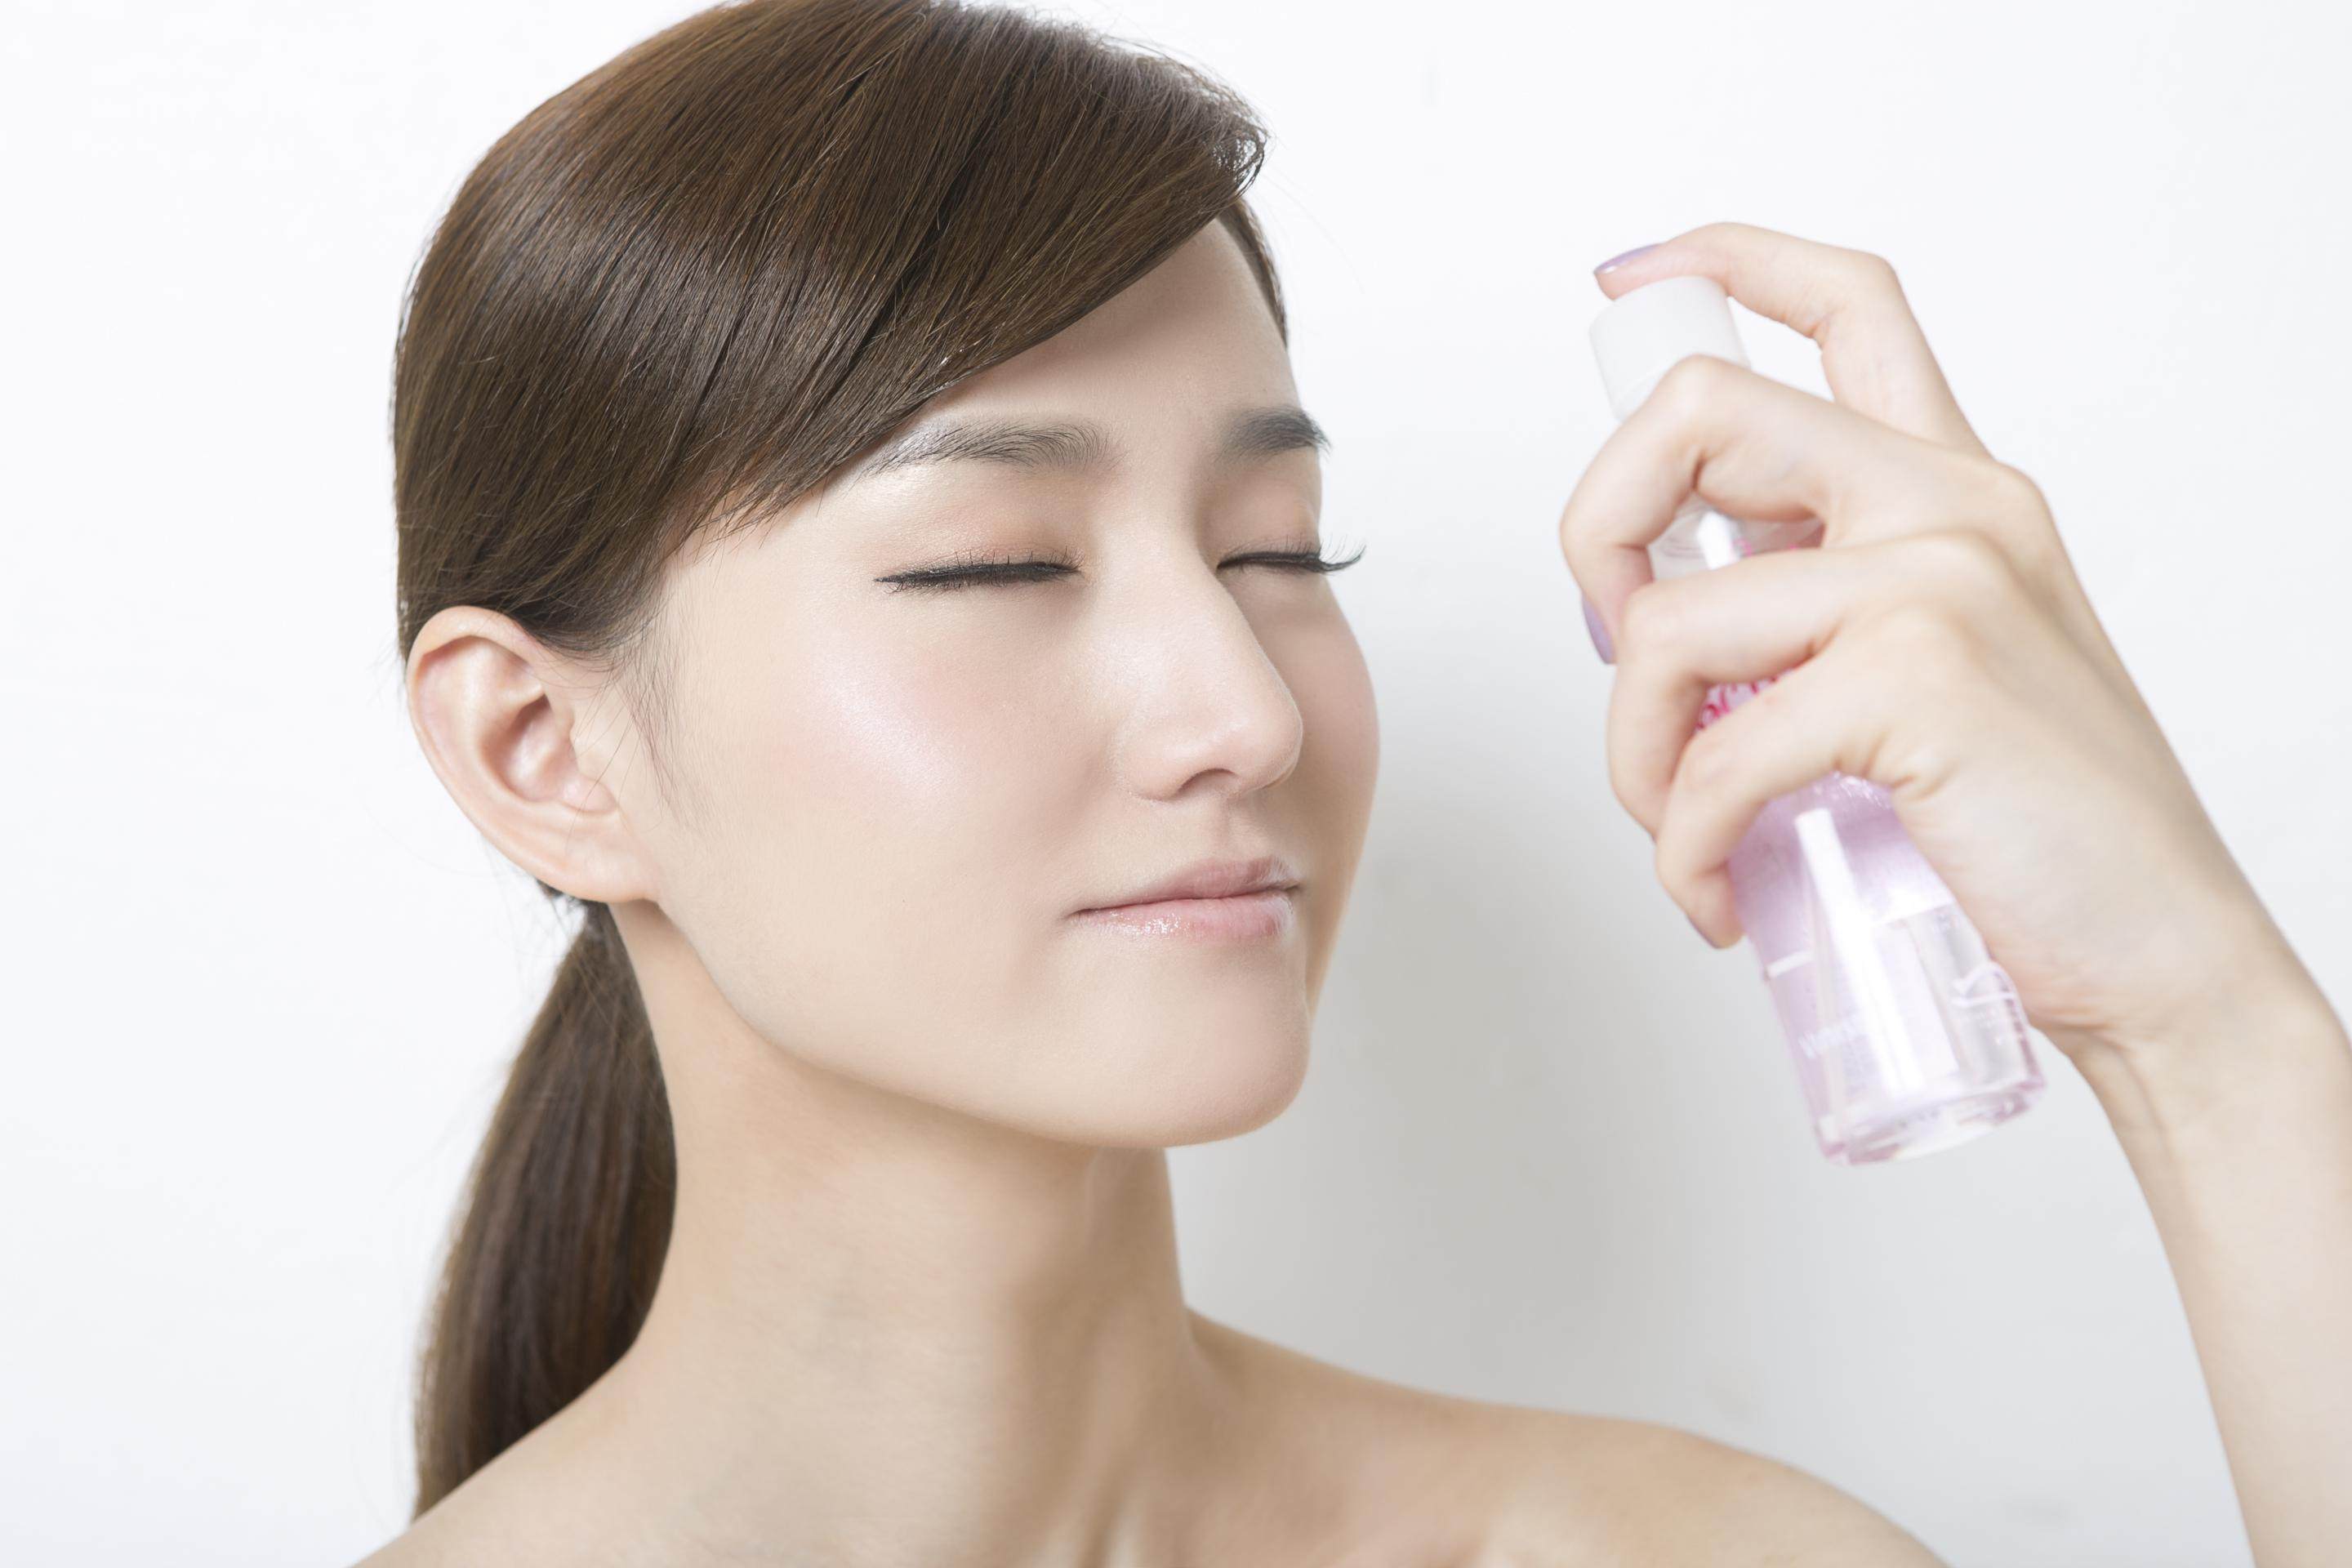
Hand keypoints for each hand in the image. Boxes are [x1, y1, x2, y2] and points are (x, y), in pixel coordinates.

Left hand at [1559, 221, 2311, 1063]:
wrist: (2163, 959)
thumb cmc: (2042, 835)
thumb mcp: (1938, 677)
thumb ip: (1824, 612)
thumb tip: (1660, 621)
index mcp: (1958, 490)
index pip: (1849, 305)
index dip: (1724, 260)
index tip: (1629, 276)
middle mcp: (1952, 504)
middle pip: (1698, 407)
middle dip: (1595, 530)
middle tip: (1619, 657)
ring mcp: (1936, 578)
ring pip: (1662, 618)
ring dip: (1634, 755)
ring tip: (1686, 833)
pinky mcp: (1915, 676)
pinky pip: (1709, 755)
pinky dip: (1684, 847)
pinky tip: (1721, 894)